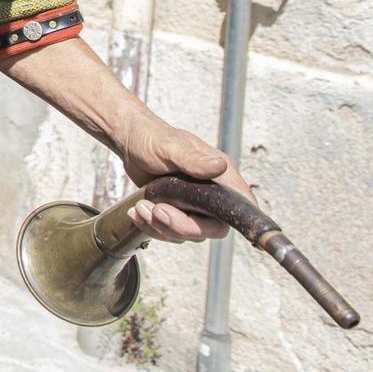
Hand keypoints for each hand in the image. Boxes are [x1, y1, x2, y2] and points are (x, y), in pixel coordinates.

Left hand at [121, 123, 252, 242]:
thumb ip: (193, 159)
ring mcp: (194, 207)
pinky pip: (170, 233)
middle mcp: (212, 194)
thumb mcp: (171, 147)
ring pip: (189, 234)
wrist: (131, 141)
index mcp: (221, 175)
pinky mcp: (177, 213)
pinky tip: (137, 213)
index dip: (237, 219)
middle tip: (158, 210)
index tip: (211, 223)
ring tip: (141, 207)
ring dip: (162, 227)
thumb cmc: (153, 138)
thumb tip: (219, 166)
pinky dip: (152, 228)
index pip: (241, 203)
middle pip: (213, 227)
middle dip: (183, 226)